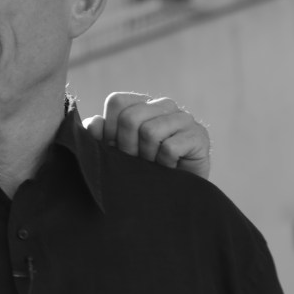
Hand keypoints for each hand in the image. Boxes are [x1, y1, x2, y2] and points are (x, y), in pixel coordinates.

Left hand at [83, 92, 210, 178]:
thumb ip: (100, 135)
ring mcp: (184, 118)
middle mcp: (163, 105)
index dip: (110, 128)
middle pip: (130, 117)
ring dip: (147, 156)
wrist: (174, 192)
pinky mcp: (199, 136)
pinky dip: (164, 164)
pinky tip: (169, 167)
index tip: (115, 147)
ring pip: (149, 132)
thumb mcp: (115, 150)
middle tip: (136, 160)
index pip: (117, 101)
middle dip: (126, 146)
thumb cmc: (142, 168)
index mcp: (142, 103)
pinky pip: (169, 148)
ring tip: (153, 163)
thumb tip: (94, 122)